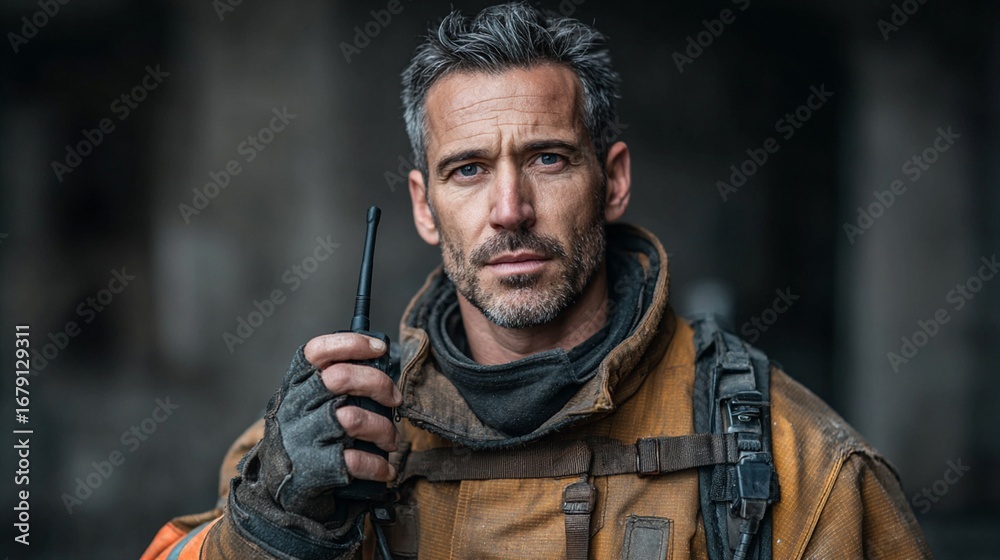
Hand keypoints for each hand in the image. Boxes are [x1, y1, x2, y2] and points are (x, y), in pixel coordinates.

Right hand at [231, 333, 399, 524]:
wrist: (279, 494)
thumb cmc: (306, 439)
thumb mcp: (308, 405)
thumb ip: (333, 384)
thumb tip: (381, 367)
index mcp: (294, 386)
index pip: (317, 351)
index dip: (352, 344)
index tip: (379, 348)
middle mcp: (294, 408)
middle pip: (341, 378)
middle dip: (378, 384)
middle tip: (394, 399)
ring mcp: (302, 438)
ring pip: (353, 418)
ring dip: (383, 428)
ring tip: (391, 439)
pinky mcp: (313, 469)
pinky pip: (356, 460)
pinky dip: (378, 465)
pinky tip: (384, 469)